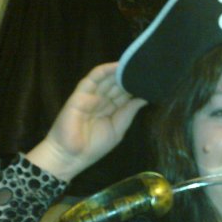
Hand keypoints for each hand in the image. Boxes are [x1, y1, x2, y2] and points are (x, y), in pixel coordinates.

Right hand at [26, 63, 147, 180]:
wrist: (71, 156)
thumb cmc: (94, 146)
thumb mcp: (118, 129)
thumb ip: (129, 113)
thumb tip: (144, 99)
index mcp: (110, 110)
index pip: (124, 94)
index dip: (136, 88)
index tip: (150, 81)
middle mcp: (101, 101)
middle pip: (117, 85)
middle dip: (129, 78)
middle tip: (145, 71)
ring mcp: (91, 96)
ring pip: (106, 79)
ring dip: (119, 72)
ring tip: (134, 65)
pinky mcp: (80, 94)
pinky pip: (92, 79)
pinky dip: (104, 71)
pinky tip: (117, 66)